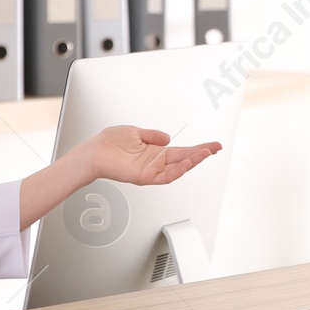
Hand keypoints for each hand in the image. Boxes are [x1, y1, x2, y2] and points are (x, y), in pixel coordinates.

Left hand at [83, 125, 222, 185]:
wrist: (93, 152)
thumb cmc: (109, 143)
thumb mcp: (136, 132)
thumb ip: (153, 135)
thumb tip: (168, 137)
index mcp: (154, 152)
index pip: (181, 150)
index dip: (197, 148)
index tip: (212, 145)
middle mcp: (155, 162)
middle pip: (184, 159)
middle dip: (201, 154)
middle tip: (216, 148)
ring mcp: (151, 171)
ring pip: (178, 168)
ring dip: (193, 161)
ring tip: (206, 153)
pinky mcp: (144, 177)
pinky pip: (165, 176)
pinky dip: (177, 170)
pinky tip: (187, 162)